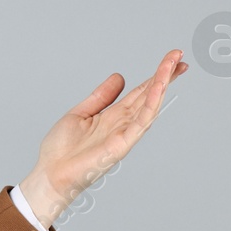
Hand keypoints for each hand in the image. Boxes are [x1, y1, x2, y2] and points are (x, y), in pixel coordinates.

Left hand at [17, 49, 187, 227]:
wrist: (50, 174)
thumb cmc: (61, 150)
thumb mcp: (80, 113)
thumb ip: (101, 96)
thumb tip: (120, 77)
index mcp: (113, 115)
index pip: (140, 92)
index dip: (156, 76)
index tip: (172, 59)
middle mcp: (122, 123)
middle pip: (149, 95)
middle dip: (166, 75)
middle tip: (180, 56)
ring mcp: (124, 134)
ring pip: (149, 105)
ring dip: (162, 84)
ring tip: (174, 65)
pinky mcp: (121, 145)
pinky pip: (140, 122)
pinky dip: (151, 105)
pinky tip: (159, 87)